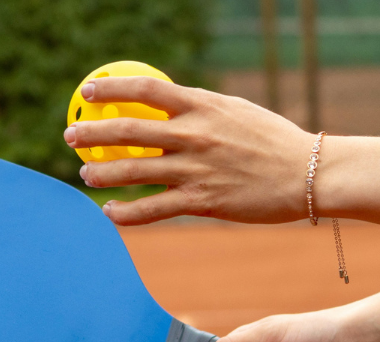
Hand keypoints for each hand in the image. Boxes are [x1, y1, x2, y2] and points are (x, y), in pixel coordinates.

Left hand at [62, 77, 313, 225]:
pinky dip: (126, 213)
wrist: (308, 175)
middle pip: (128, 130)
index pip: (146, 90)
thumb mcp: (237, 112)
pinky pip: (153, 210)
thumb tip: (173, 105)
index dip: (111, 88)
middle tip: (71, 137)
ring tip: (86, 176)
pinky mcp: (202, 202)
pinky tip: (111, 214)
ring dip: (103, 174)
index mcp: (202, 106)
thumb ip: (203, 109)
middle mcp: (194, 135)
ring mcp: (195, 170)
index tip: (90, 92)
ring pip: (134, 171)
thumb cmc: (274, 142)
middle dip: (92, 134)